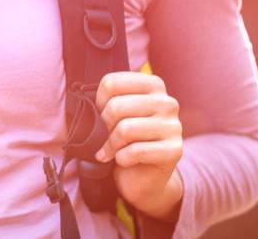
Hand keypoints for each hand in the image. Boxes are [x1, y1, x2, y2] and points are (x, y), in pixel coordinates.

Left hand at [94, 71, 184, 220]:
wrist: (145, 176)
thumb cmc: (127, 140)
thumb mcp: (118, 114)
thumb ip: (106, 101)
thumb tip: (83, 105)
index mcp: (153, 85)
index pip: (112, 82)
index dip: (98, 101)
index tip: (100, 114)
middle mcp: (167, 102)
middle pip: (116, 106)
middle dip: (103, 126)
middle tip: (104, 136)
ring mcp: (174, 126)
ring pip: (125, 129)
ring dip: (111, 145)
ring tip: (110, 150)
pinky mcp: (174, 150)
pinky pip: (136, 151)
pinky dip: (121, 158)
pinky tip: (123, 161)